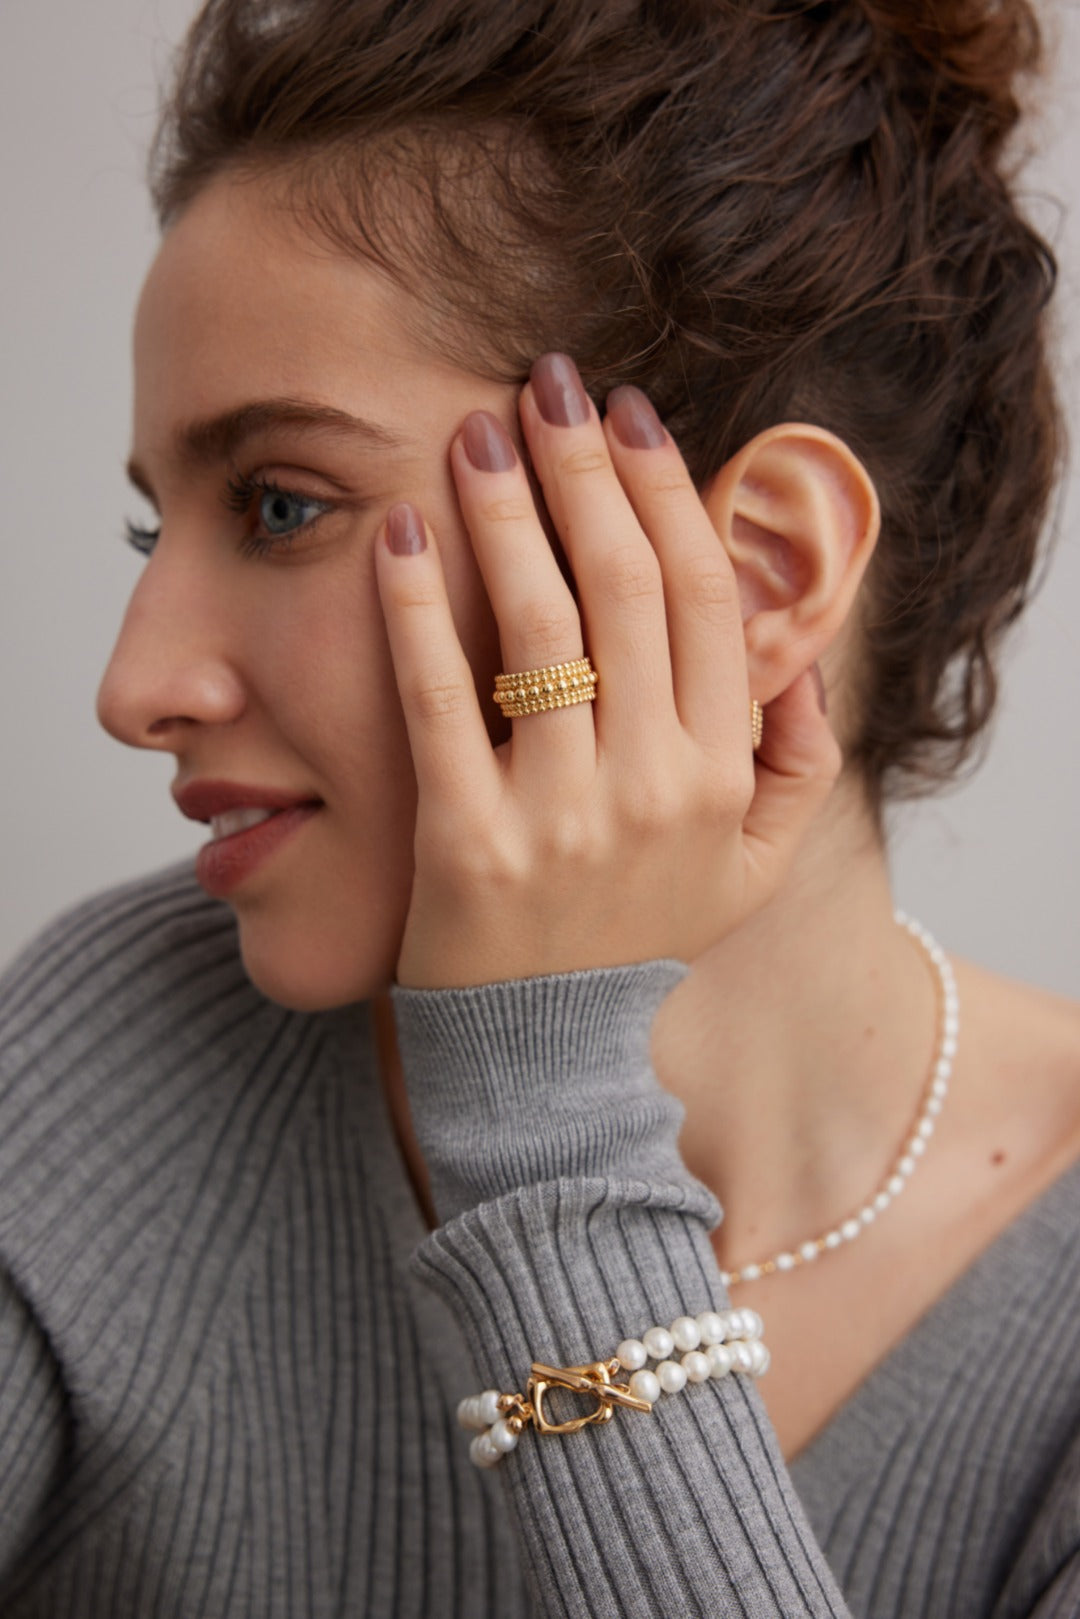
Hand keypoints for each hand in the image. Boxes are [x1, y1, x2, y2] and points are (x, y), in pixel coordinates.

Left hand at [374, 353, 840, 989]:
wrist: (544, 1055)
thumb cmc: (639, 937)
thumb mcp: (751, 867)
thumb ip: (798, 762)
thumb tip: (802, 652)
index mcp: (720, 775)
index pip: (706, 600)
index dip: (670, 494)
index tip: (631, 420)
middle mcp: (652, 787)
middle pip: (626, 590)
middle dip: (585, 470)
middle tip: (545, 386)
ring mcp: (558, 816)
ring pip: (540, 629)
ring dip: (508, 512)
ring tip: (476, 433)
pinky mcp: (463, 841)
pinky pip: (439, 700)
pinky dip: (416, 609)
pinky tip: (399, 534)